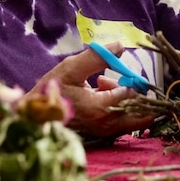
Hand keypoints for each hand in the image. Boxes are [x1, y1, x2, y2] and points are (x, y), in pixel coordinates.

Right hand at [29, 43, 154, 137]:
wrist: (35, 116)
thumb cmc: (52, 91)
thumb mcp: (71, 68)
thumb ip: (96, 57)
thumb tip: (120, 46)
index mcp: (101, 109)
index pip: (133, 93)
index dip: (130, 78)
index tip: (118, 69)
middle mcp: (108, 124)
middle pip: (144, 114)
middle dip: (137, 94)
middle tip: (120, 79)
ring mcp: (107, 132)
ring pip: (134, 117)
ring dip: (126, 98)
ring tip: (101, 83)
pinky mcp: (104, 133)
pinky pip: (123, 121)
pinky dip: (119, 106)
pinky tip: (98, 92)